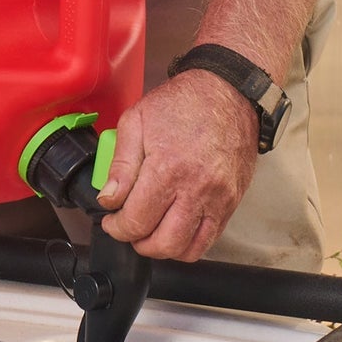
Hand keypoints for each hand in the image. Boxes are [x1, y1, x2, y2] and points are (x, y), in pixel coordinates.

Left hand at [96, 71, 258, 261]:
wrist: (228, 92)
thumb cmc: (183, 102)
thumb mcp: (137, 120)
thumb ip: (120, 164)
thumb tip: (109, 199)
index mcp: (168, 168)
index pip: (136, 221)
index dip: (117, 228)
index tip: (111, 221)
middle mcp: (196, 188)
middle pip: (163, 244)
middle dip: (138, 243)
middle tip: (129, 228)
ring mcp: (218, 198)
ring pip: (188, 249)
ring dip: (164, 248)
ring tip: (152, 231)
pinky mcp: (232, 201)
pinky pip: (211, 239)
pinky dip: (190, 242)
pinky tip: (176, 225)